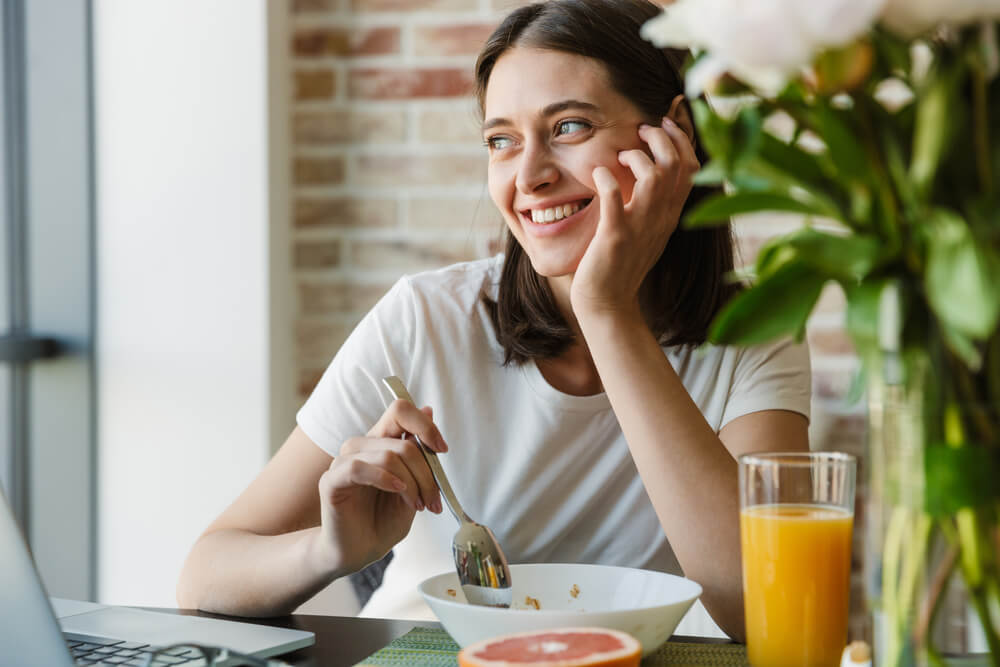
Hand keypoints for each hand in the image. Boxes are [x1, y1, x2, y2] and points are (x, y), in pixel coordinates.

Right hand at [314, 399, 446, 573]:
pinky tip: (398, 491)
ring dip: (411, 483)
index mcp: (380, 443)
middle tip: (433, 501)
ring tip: (417, 505)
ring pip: (387, 455)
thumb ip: (419, 453)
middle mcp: (360, 447)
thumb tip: (430, 410)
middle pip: (402, 442)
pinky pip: (357, 467)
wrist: (360, 552)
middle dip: (426, 474)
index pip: (400, 410)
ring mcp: (343, 462)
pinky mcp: (331, 481)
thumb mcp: (413, 486)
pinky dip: (384, 478)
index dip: (425, 425)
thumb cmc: (384, 521)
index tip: (442, 450)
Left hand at [570, 114, 699, 320]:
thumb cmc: (621, 263)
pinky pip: (614, 198)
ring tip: (619, 156)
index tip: (663, 124)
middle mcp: (662, 219)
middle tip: (641, 131)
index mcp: (671, 215)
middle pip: (677, 165)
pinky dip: (606, 179)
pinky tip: (598, 174)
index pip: (692, 168)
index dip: (681, 139)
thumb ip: (654, 202)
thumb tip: (651, 169)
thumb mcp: (648, 230)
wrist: (607, 302)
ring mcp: (640, 227)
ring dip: (635, 157)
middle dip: (661, 138)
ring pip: (653, 177)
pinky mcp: (614, 236)